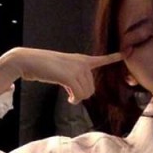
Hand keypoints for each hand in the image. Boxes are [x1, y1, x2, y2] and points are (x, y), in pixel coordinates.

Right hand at [0, 48, 122, 103]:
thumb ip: (74, 79)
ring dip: (78, 98)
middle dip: (83, 95)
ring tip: (69, 96)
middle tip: (72, 95)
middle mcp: (81, 63)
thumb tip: (77, 96)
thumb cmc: (43, 67)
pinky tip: (69, 99)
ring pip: (87, 93)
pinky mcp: (70, 75)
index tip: (125, 53)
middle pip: (92, 88)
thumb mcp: (62, 71)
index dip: (113, 57)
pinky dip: (75, 99)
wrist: (27, 60)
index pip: (101, 59)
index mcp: (81, 59)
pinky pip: (79, 94)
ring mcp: (76, 68)